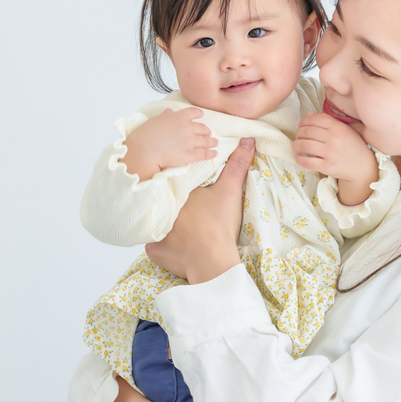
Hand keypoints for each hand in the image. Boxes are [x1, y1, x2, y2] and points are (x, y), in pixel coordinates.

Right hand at [122, 107, 216, 179]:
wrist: (146, 150)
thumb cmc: (147, 134)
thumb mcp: (156, 119)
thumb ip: (166, 116)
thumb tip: (169, 112)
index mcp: (180, 117)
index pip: (194, 112)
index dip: (199, 113)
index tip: (201, 115)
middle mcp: (188, 128)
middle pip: (202, 128)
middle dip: (206, 130)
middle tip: (208, 133)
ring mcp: (191, 142)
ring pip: (206, 141)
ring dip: (211, 141)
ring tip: (215, 142)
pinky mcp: (190, 155)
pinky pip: (204, 154)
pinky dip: (211, 153)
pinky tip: (214, 153)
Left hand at [145, 138, 252, 283]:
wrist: (213, 261)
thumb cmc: (219, 225)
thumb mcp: (230, 191)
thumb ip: (237, 164)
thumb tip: (248, 139)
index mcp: (177, 191)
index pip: (175, 184)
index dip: (185, 188)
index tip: (194, 195)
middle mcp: (160, 208)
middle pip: (166, 203)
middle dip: (174, 206)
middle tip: (191, 215)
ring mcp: (153, 231)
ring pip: (158, 223)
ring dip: (167, 225)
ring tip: (182, 231)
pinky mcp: (153, 250)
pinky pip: (155, 246)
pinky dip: (164, 246)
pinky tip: (175, 247)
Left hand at [293, 113, 378, 204]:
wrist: (362, 166)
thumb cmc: (353, 146)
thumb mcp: (344, 129)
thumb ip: (327, 121)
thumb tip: (308, 115)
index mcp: (338, 127)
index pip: (315, 119)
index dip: (304, 121)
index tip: (301, 125)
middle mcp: (334, 139)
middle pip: (308, 131)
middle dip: (299, 133)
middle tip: (297, 136)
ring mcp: (330, 153)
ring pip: (305, 145)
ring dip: (296, 145)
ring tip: (295, 145)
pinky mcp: (327, 167)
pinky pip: (308, 162)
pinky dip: (299, 159)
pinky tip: (297, 157)